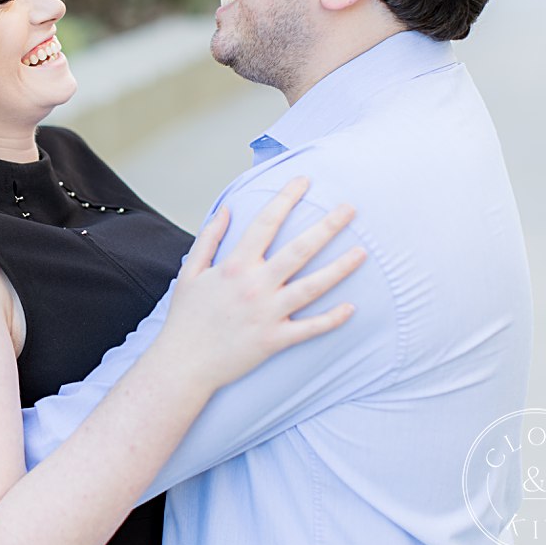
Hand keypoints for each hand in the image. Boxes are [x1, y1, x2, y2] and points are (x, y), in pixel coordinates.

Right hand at [161, 177, 363, 389]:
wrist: (183, 363)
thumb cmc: (186, 318)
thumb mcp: (190, 272)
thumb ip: (209, 238)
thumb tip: (226, 209)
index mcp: (234, 266)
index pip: (265, 223)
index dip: (286, 199)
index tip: (303, 181)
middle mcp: (254, 286)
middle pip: (299, 250)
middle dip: (327, 226)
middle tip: (350, 209)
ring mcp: (267, 314)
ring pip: (313, 287)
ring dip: (340, 268)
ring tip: (362, 252)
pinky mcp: (274, 340)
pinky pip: (310, 328)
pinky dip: (332, 319)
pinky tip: (351, 307)